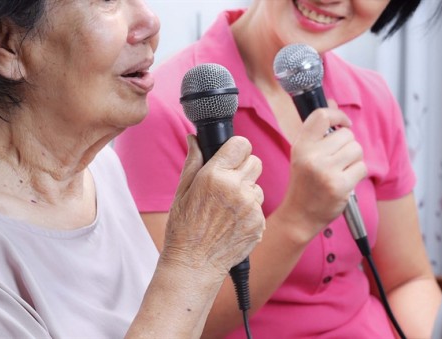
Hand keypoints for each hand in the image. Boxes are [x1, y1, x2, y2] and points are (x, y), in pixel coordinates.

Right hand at [161, 134, 264, 279]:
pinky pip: (259, 207)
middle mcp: (236, 188)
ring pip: (258, 186)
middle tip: (227, 183)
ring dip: (247, 191)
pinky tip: (232, 223)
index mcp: (215, 176)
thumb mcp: (181, 192)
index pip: (241, 144)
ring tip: (227, 208)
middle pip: (255, 162)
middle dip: (243, 168)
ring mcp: (250, 207)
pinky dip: (249, 212)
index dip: (236, 149)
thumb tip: (194, 138)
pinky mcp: (259, 223)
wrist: (194, 265)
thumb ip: (193, 162)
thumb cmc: (183, 229)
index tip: (230, 157)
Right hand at [279, 100, 366, 240]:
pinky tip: (344, 181)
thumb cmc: (303, 183)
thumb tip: (332, 102)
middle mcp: (311, 156)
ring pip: (356, 150)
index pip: (322, 116)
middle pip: (346, 134)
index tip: (344, 123)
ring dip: (353, 160)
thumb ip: (317, 130)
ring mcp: (326, 171)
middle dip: (347, 145)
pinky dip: (357, 174)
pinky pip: (362, 167)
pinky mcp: (340, 186)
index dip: (338, 115)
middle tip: (336, 160)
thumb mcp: (303, 154)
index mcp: (301, 146)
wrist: (299, 215)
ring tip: (339, 171)